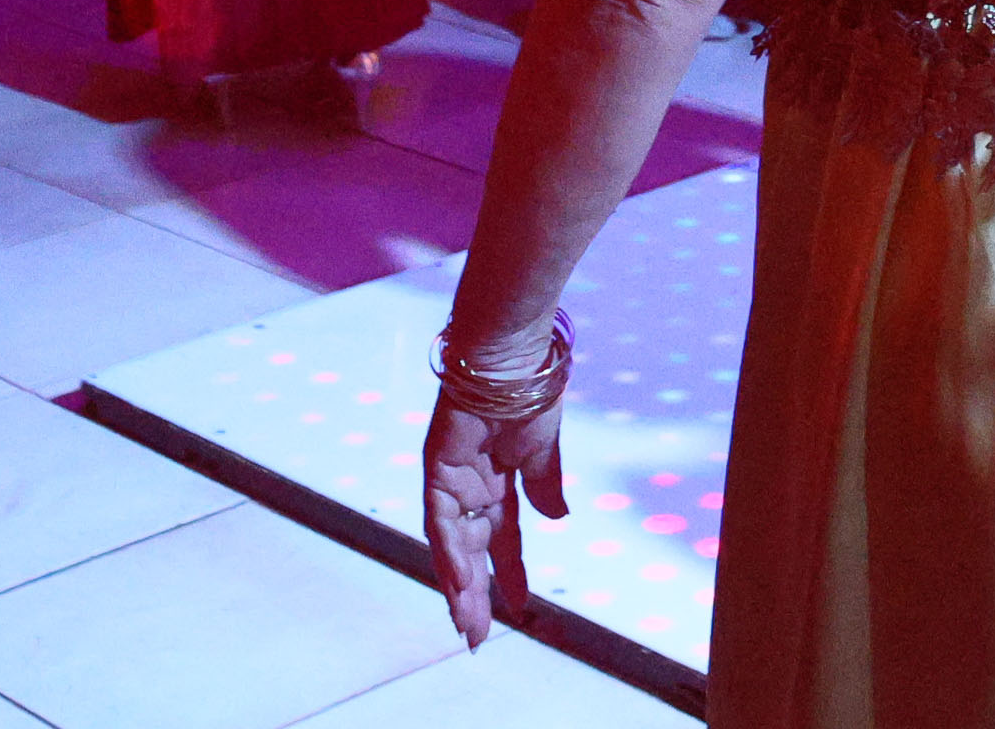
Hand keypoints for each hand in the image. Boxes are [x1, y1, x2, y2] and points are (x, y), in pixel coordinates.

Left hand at [420, 383, 568, 649]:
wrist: (512, 356)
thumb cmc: (530, 392)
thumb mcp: (543, 450)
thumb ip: (545, 485)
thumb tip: (558, 517)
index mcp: (498, 482)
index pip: (502, 539)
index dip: (510, 573)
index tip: (521, 608)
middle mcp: (470, 486)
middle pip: (471, 551)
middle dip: (474, 595)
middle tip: (477, 638)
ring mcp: (450, 479)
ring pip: (451, 544)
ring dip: (458, 585)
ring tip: (467, 623)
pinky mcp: (436, 469)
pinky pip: (441, 519)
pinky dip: (450, 550)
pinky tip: (461, 580)